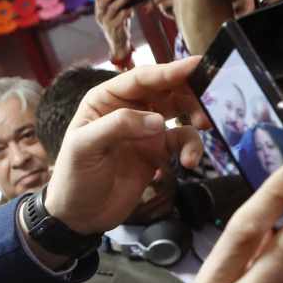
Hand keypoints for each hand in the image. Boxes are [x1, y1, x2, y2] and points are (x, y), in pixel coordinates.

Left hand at [44, 57, 211, 233]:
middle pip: (166, 89)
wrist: (79, 217)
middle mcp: (129, 109)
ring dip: (195, 117)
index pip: (141, 78)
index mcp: (106, 99)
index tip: (197, 65)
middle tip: (208, 98)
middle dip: (189, 92)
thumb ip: (118, 126)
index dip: (169, 70)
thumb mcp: (85, 147)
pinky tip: (189, 162)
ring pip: (180, 112)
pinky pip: (182, 141)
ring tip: (204, 126)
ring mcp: (145, 131)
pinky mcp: (157, 152)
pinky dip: (191, 148)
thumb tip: (159, 120)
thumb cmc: (73, 178)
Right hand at [95, 0, 135, 62]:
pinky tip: (132, 7)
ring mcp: (106, 22)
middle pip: (104, 1)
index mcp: (99, 10)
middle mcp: (100, 15)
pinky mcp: (113, 28)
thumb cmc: (119, 23)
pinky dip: (126, 11)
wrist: (119, 42)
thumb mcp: (117, 12)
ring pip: (112, 8)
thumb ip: (118, 1)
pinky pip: (120, 18)